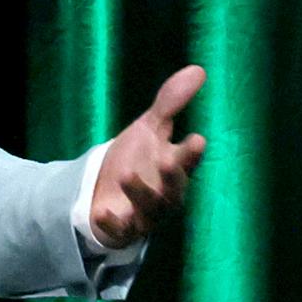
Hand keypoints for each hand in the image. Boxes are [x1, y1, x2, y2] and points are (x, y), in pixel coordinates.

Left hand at [89, 65, 207, 246]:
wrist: (104, 190)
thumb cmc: (135, 158)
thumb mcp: (149, 127)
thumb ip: (171, 102)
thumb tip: (199, 69)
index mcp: (173, 168)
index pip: (187, 160)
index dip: (191, 152)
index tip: (197, 139)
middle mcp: (164, 194)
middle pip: (173, 189)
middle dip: (172, 176)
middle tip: (168, 159)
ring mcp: (144, 214)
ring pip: (149, 209)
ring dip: (140, 193)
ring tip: (126, 174)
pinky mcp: (122, 229)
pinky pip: (120, 231)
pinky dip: (114, 224)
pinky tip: (102, 212)